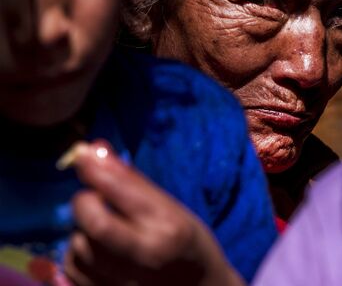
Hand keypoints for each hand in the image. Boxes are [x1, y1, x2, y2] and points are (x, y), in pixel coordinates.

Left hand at [61, 140, 243, 285]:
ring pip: (79, 247)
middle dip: (85, 202)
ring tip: (99, 226)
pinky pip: (73, 269)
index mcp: (169, 227)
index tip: (83, 155)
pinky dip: (77, 252)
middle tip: (93, 198)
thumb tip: (95, 149)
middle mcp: (147, 256)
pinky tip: (94, 248)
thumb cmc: (189, 243)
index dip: (96, 170)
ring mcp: (126, 282)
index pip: (120, 194)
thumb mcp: (172, 208)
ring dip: (81, 229)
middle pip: (95, 224)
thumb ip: (133, 182)